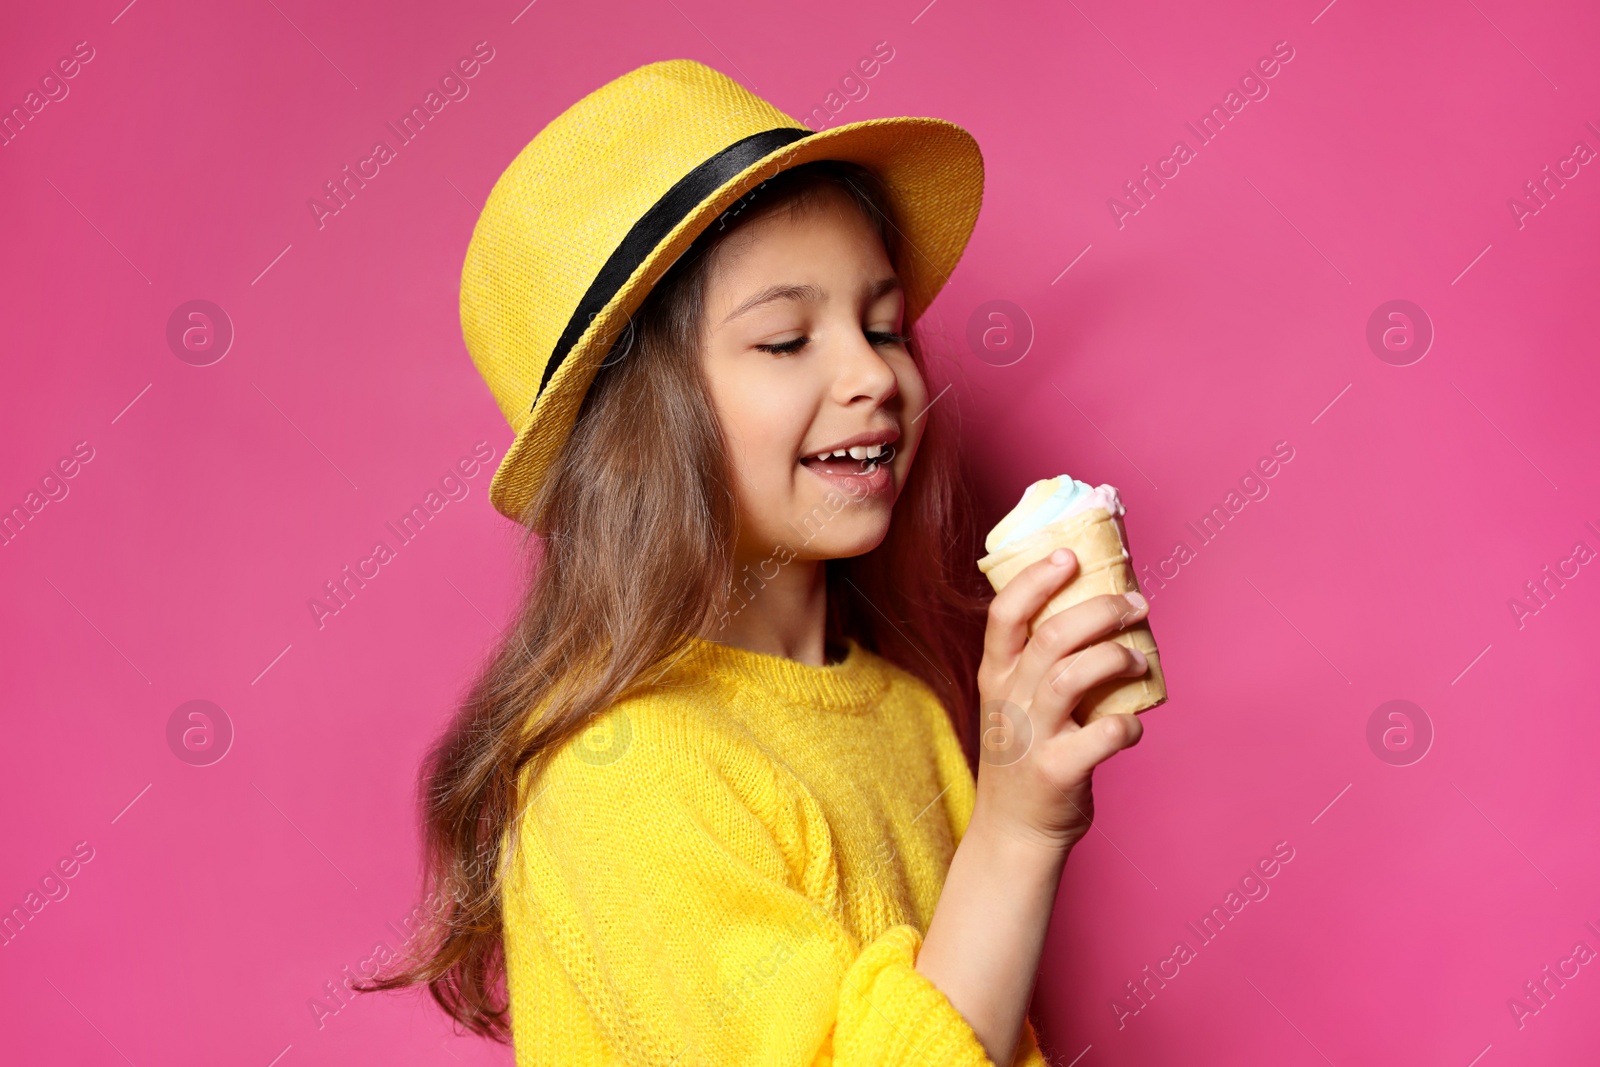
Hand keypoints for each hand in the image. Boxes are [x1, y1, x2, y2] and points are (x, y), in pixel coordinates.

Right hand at [974, 547, 1149, 853]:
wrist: (1013, 831)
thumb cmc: (1027, 754)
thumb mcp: (1015, 701)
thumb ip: (1042, 661)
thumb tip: (1101, 609)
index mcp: (996, 676)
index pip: (1005, 614)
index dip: (1037, 579)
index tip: (1070, 555)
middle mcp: (1009, 700)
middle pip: (1051, 636)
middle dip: (1100, 611)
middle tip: (1135, 604)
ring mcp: (1031, 735)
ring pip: (1073, 676)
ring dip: (1116, 658)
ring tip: (1139, 659)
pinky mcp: (1057, 770)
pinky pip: (1101, 735)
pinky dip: (1127, 726)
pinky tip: (1133, 726)